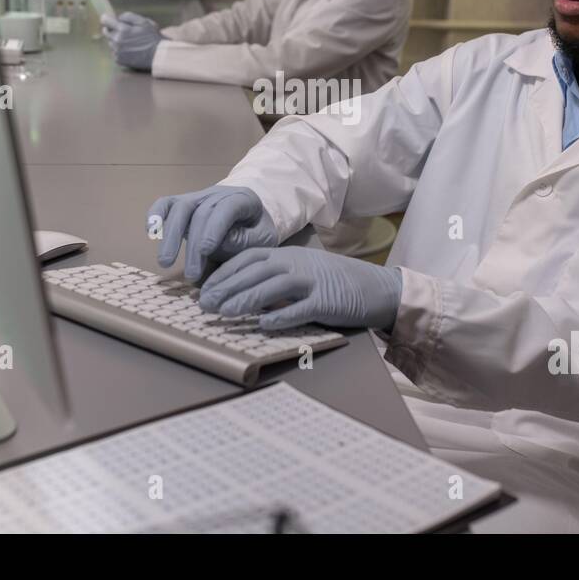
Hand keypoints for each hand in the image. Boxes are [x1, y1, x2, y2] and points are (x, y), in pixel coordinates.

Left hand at [103, 11, 160, 70]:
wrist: (157, 56)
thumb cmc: (152, 38)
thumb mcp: (144, 22)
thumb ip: (129, 16)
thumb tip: (118, 17)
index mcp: (122, 30)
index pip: (105, 20)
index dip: (107, 18)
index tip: (109, 19)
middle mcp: (117, 41)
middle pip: (106, 31)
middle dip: (113, 29)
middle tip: (124, 31)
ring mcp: (116, 51)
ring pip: (110, 42)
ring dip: (116, 40)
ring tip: (129, 41)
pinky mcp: (118, 60)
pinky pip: (114, 51)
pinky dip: (119, 50)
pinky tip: (129, 49)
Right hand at [147, 185, 280, 282]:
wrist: (250, 215)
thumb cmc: (257, 230)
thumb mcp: (263, 238)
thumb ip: (246, 241)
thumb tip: (220, 244)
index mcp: (243, 199)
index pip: (226, 209)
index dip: (214, 228)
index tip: (205, 250)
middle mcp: (217, 194)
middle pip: (201, 213)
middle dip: (193, 245)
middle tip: (190, 274)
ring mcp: (198, 197)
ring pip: (180, 208)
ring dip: (170, 236)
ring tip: (165, 262)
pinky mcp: (182, 203)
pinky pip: (166, 203)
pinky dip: (156, 214)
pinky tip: (150, 232)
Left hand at [198, 246, 402, 331]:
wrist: (374, 287)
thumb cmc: (332, 282)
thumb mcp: (300, 271)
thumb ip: (273, 277)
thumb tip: (238, 292)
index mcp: (287, 255)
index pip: (247, 259)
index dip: (224, 273)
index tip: (204, 289)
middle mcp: (296, 264)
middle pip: (255, 272)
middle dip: (227, 287)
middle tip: (205, 305)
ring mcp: (312, 282)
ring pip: (273, 287)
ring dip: (246, 299)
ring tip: (224, 313)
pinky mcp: (326, 302)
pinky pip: (300, 308)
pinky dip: (280, 316)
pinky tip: (263, 325)